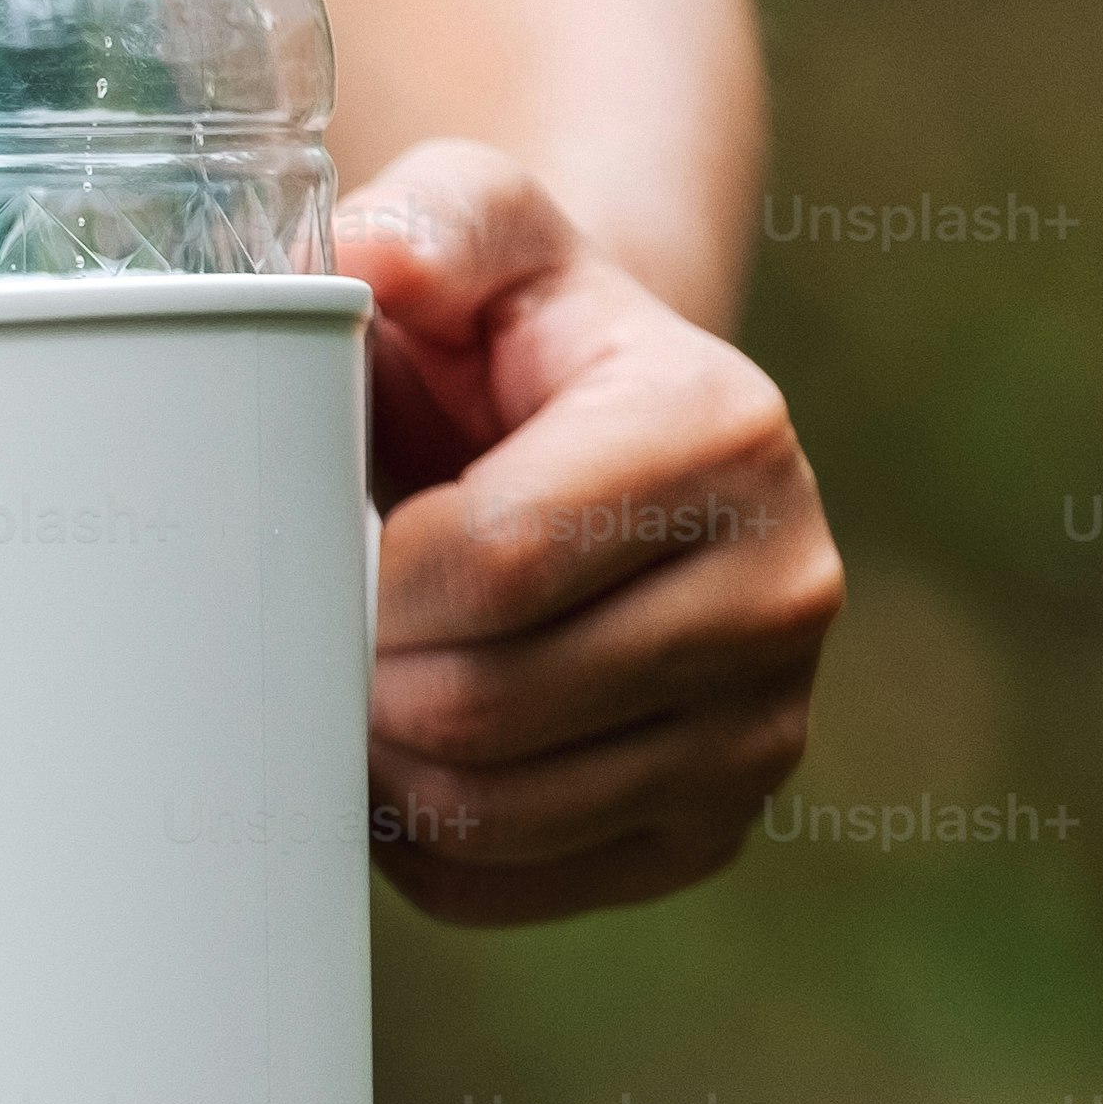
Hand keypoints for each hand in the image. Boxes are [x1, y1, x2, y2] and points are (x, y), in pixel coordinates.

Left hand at [337, 139, 841, 926]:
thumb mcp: (475, 232)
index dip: (365, 572)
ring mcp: (761, 729)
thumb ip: (431, 219)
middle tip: (317, 622)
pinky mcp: (706, 832)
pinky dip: (414, 837)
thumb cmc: (504, 335)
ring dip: (377, 761)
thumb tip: (376, 263)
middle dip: (358, 673)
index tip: (331, 535)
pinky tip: (407, 747)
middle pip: (482, 704)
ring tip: (355, 676)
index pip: (492, 561)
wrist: (581, 447)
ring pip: (488, 811)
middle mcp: (785, 589)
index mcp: (727, 433)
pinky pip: (503, 884)